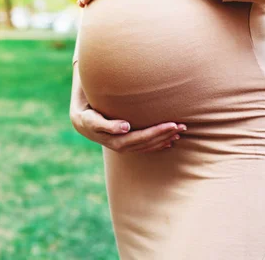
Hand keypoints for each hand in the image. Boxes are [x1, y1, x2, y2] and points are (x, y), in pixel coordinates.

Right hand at [71, 107, 186, 153]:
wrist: (81, 123)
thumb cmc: (88, 117)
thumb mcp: (93, 120)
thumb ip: (108, 124)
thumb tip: (125, 127)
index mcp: (118, 141)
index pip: (143, 137)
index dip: (158, 132)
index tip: (172, 124)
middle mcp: (124, 146)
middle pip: (150, 142)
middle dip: (166, 134)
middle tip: (183, 126)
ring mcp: (127, 146)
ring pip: (150, 144)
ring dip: (166, 138)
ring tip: (180, 131)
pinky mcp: (128, 143)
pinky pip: (147, 146)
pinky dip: (159, 143)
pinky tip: (170, 141)